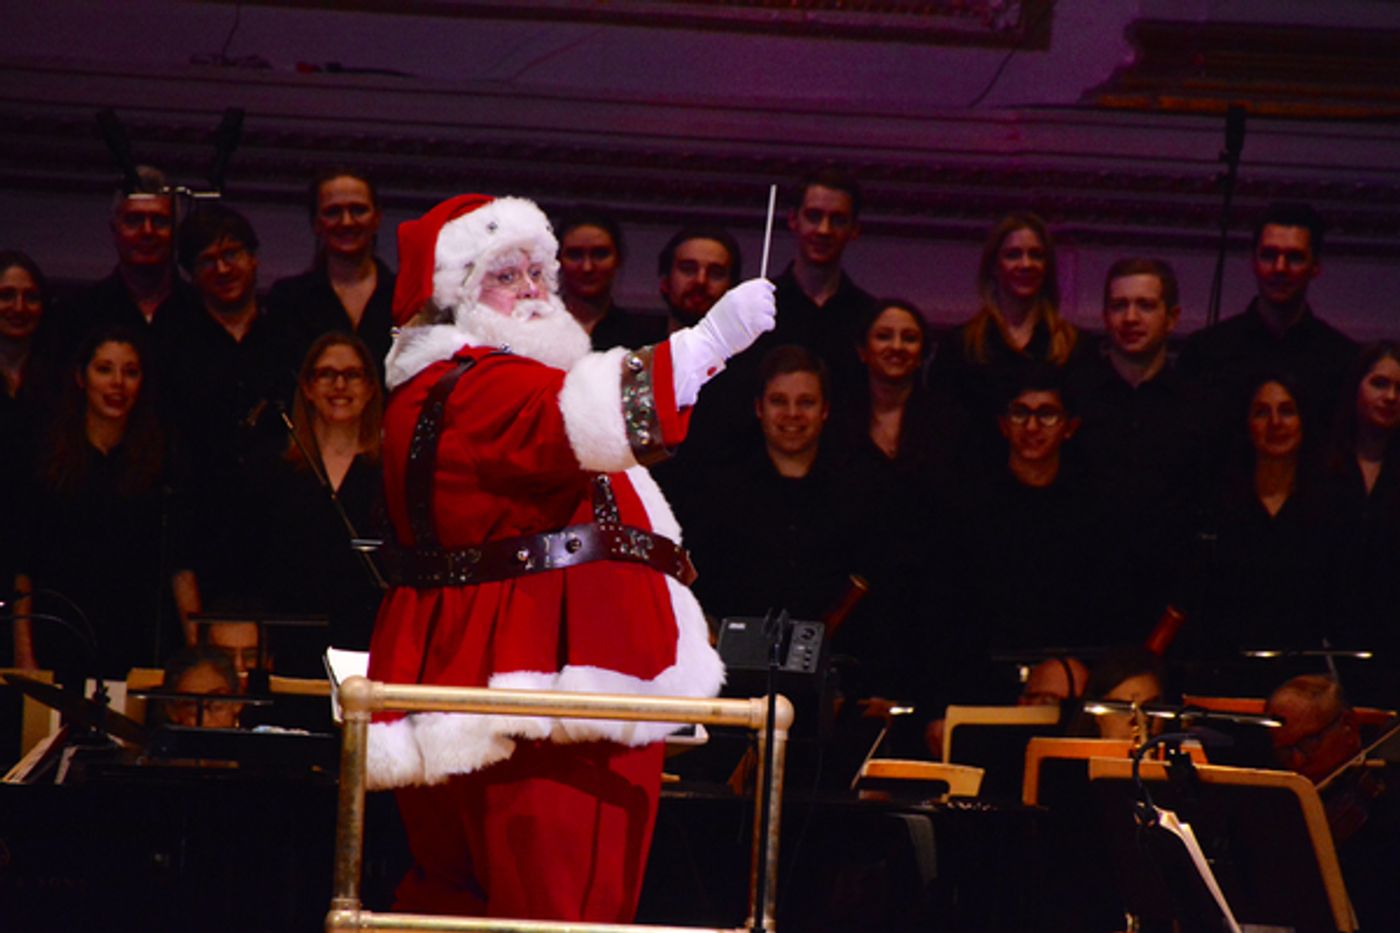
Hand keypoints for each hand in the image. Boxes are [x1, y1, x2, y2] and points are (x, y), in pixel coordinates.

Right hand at [668, 278, 775, 405]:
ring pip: (771, 309)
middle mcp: (745, 298)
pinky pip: (771, 322)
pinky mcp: (757, 322)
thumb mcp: (727, 304)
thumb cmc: (718, 327)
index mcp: (737, 293)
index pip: (761, 283)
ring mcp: (751, 309)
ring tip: (756, 324)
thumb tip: (759, 294)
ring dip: (767, 317)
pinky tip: (759, 330)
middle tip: (760, 314)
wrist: (710, 340)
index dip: (767, 288)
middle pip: (768, 296)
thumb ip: (742, 298)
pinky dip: (768, 327)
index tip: (771, 291)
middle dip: (768, 305)